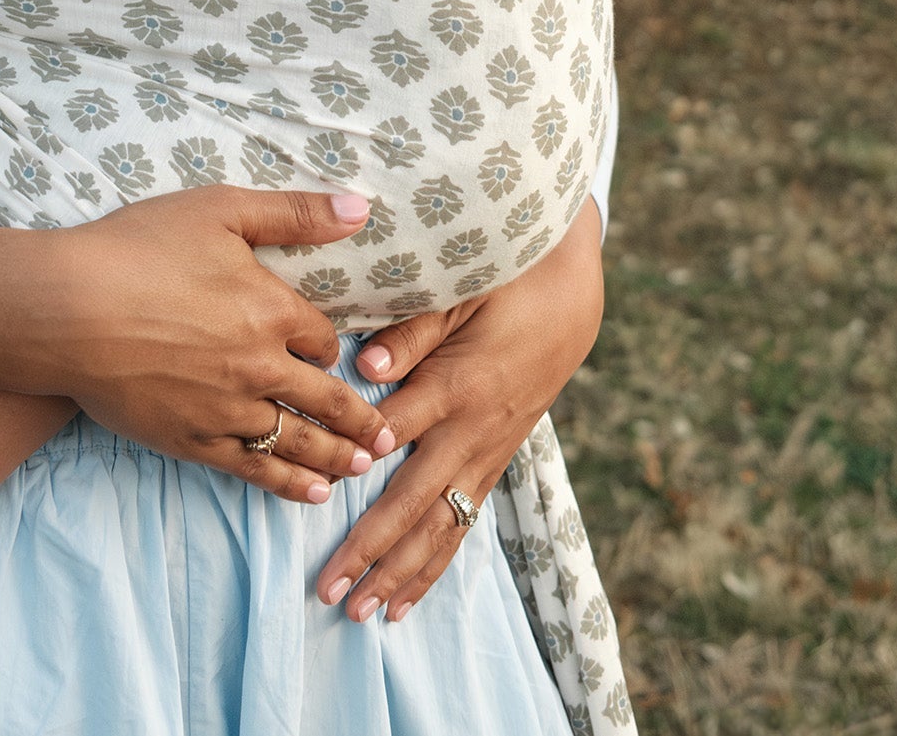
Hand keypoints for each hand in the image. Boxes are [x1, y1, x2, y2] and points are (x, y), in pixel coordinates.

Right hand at [44, 187, 398, 502]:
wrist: (68, 308)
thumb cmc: (137, 248)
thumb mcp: (220, 210)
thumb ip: (294, 213)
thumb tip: (362, 208)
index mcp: (271, 309)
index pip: (322, 337)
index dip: (329, 345)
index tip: (332, 354)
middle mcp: (260, 365)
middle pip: (325, 399)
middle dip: (360, 418)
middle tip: (388, 435)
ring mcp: (227, 409)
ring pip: (298, 440)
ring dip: (336, 456)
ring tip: (362, 468)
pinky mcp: (191, 440)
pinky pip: (253, 467)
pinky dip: (288, 482)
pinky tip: (310, 492)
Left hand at [316, 202, 603, 623]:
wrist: (568, 300)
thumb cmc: (502, 282)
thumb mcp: (459, 290)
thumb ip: (411, 330)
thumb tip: (364, 365)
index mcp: (457, 384)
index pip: (401, 428)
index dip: (365, 452)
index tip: (327, 481)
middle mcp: (471, 432)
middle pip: (415, 503)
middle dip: (371, 550)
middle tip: (330, 589)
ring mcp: (485, 454)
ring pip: (440, 530)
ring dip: (399, 574)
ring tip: (362, 614)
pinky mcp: (492, 463)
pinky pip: (461, 526)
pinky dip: (432, 566)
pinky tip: (405, 601)